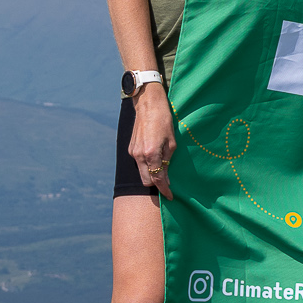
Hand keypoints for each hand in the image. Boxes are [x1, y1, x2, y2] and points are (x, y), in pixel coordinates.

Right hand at [128, 85, 175, 200]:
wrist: (148, 106)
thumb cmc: (164, 122)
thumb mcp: (172, 142)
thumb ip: (167, 161)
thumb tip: (165, 178)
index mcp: (151, 154)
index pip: (157, 180)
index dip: (164, 190)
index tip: (170, 196)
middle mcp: (139, 155)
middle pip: (146, 181)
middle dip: (156, 185)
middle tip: (167, 185)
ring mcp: (133, 152)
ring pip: (141, 173)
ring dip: (151, 175)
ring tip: (163, 172)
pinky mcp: (131, 148)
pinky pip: (138, 164)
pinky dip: (146, 166)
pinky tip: (155, 160)